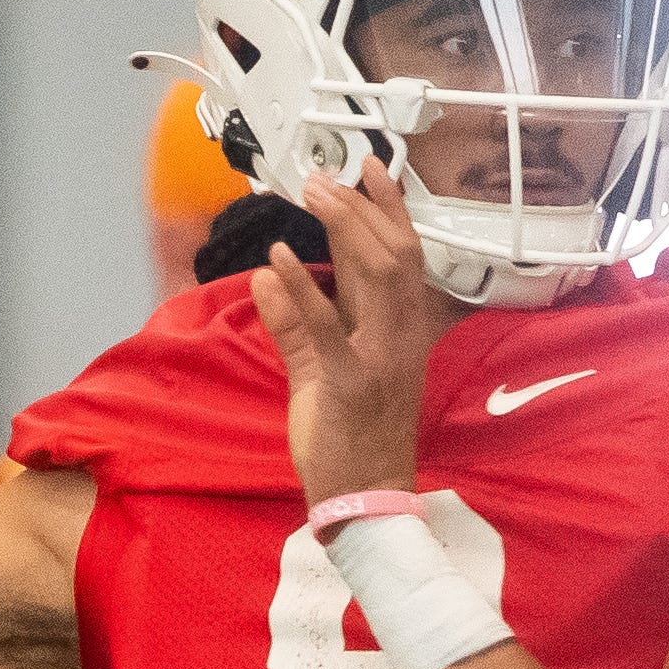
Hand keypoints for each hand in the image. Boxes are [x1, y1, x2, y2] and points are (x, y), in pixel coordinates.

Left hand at [247, 157, 455, 502]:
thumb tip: (267, 273)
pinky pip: (330, 327)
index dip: (388, 209)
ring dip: (344, 227)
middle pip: (396, 253)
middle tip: (325, 175)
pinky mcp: (352, 383)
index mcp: (400, 332)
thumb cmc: (348, 439)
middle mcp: (400, 337)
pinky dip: (304, 290)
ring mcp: (381, 358)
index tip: (370, 169)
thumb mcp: (318, 373)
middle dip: (362, 206)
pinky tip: (279, 260)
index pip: (400, 257)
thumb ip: (293, 324)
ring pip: (378, 274)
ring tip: (311, 195)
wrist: (365, 500)